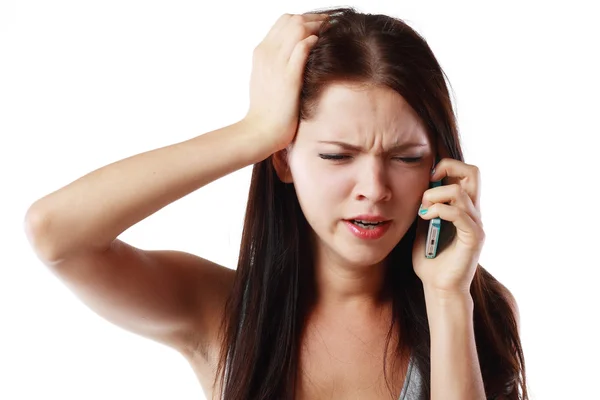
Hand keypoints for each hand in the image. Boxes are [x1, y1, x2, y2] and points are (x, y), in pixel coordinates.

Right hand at [244, 13, 328, 152]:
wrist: (261, 130)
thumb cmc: (266, 110)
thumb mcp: (266, 78)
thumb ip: (275, 63)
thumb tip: (292, 54)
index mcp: (261, 52)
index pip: (283, 21)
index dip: (303, 18)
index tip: (318, 24)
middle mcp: (267, 53)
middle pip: (292, 20)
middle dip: (314, 18)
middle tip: (329, 23)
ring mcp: (277, 64)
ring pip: (298, 28)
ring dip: (317, 26)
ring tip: (330, 30)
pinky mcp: (288, 77)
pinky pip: (302, 48)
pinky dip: (313, 41)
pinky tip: (322, 44)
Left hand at [412, 158, 484, 294]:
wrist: (438, 288)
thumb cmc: (430, 261)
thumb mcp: (422, 228)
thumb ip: (425, 209)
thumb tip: (418, 190)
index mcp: (463, 208)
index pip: (466, 173)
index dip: (446, 166)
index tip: (426, 178)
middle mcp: (473, 213)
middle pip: (473, 172)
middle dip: (448, 167)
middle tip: (429, 181)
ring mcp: (476, 224)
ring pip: (461, 191)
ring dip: (435, 195)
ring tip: (423, 210)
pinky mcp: (474, 238)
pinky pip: (459, 213)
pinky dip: (439, 211)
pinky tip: (426, 218)